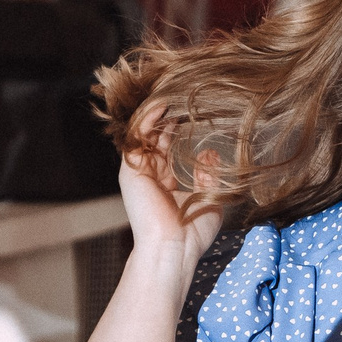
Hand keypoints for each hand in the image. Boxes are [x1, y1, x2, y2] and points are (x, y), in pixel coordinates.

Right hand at [116, 112, 221, 257]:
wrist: (173, 247)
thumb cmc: (191, 232)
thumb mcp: (209, 198)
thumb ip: (208, 175)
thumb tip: (210, 152)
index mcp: (166, 185)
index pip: (168, 152)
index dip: (175, 133)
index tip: (188, 114)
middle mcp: (150, 177)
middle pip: (155, 141)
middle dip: (165, 120)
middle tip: (179, 98)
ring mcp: (138, 173)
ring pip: (144, 137)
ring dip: (154, 116)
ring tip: (168, 94)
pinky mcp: (131, 171)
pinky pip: (136, 139)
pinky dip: (145, 121)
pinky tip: (159, 104)